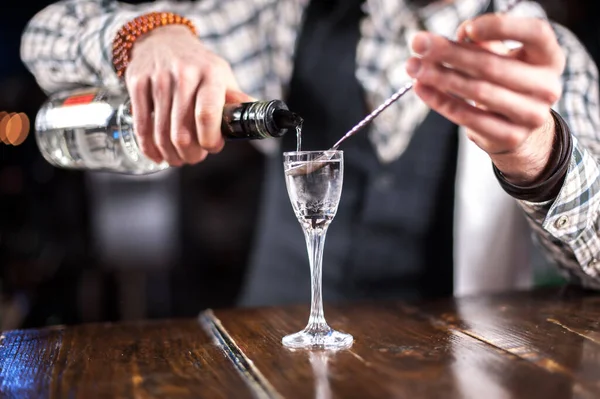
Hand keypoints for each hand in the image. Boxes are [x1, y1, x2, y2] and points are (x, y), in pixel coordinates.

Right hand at [125, 25, 252, 165]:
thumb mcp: (223, 77)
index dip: (209, 141)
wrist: (163, 39)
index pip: (207, 115)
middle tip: (195, 157)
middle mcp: (184, 74)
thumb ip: (238, 102)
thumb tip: (259, 121)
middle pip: (182, 131)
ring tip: (178, 158)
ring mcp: (158, 79)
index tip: (212, 147)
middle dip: (190, 154)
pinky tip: (158, 154)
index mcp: (211, 74)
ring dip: (171, 154)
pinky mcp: (137, 83)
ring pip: (161, 133)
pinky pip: (141, 126)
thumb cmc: (198, 65)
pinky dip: (149, 148)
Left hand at [406, 15, 565, 184]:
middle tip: (418, 44)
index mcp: (550, 57)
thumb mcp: (501, 57)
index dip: (500, 27)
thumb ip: (481, 44)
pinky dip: (440, 101)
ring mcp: (531, 115)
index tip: (465, 28)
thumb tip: (459, 36)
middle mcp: (547, 86)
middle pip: (492, 65)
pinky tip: (420, 88)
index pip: (534, 32)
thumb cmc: (504, 81)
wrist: (516, 127)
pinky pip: (467, 117)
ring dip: (439, 77)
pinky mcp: (509, 136)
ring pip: (477, 91)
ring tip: (413, 66)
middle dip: (449, 53)